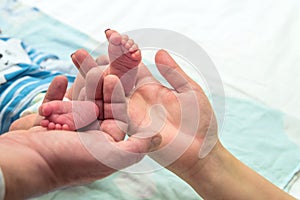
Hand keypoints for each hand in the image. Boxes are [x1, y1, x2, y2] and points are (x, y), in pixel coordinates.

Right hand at [0, 74, 160, 199]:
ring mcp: (68, 129)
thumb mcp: (109, 156)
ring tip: (79, 64)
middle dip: (98, 83)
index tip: (112, 76)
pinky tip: (59, 78)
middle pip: (97, 102)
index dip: (115, 93)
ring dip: (79, 83)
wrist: (27, 164)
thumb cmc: (69, 161)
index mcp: (105, 141)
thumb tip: (159, 138)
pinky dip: (57, 92)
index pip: (115, 112)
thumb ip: (135, 148)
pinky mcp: (48, 125)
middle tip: (97, 64)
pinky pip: (55, 104)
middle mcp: (89, 135)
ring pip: (77, 100)